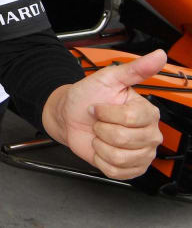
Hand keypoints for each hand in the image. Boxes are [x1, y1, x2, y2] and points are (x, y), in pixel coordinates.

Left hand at [42, 49, 165, 179]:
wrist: (69, 116)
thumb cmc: (87, 97)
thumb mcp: (107, 78)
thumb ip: (135, 69)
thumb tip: (159, 55)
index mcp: (147, 113)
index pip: (131, 119)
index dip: (107, 113)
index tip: (98, 107)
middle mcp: (149, 134)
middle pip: (125, 140)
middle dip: (102, 129)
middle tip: (99, 122)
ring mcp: (141, 153)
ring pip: (120, 157)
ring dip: (100, 145)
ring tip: (100, 135)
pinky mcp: (131, 169)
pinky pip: (116, 171)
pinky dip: (101, 160)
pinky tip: (101, 148)